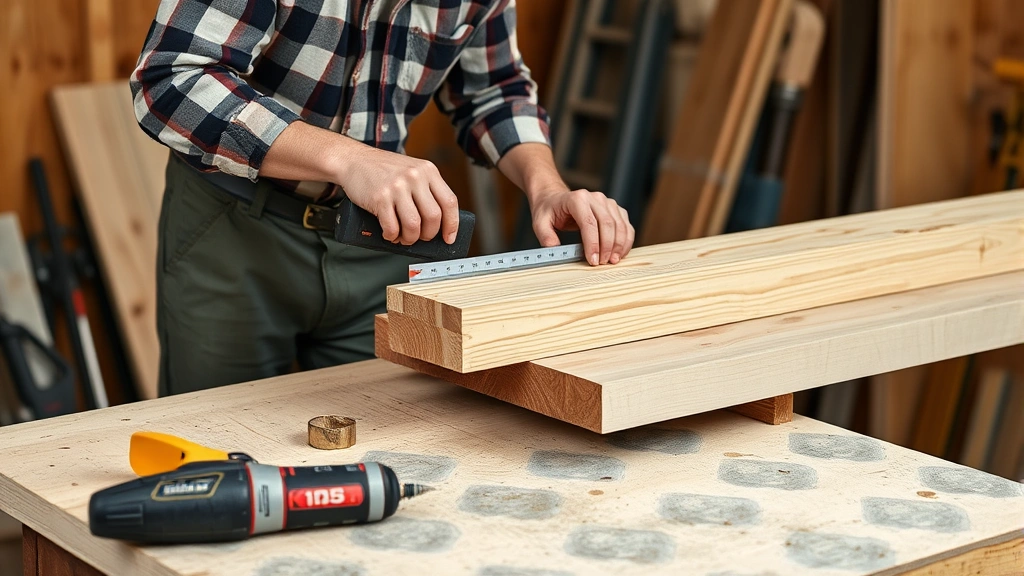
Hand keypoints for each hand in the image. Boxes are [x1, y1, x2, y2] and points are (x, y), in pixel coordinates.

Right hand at [332, 141, 458, 244]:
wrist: (353, 159)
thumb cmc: (382, 169)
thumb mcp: (412, 170)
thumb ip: (426, 189)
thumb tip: (438, 222)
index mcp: (428, 171)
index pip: (449, 202)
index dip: (452, 224)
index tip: (449, 238)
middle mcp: (415, 177)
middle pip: (433, 217)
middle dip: (428, 234)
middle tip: (421, 237)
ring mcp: (397, 187)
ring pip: (414, 225)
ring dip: (410, 238)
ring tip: (404, 238)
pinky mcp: (380, 197)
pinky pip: (392, 227)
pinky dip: (392, 236)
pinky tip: (390, 234)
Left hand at [529, 188, 634, 264]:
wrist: (554, 197)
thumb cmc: (548, 210)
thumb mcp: (540, 223)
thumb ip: (546, 237)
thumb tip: (554, 252)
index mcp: (577, 199)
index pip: (589, 223)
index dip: (593, 244)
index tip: (594, 261)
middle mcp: (595, 198)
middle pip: (608, 223)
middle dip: (608, 246)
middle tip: (603, 263)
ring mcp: (607, 202)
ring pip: (619, 224)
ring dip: (619, 245)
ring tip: (613, 261)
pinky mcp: (614, 208)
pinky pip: (625, 224)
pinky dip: (625, 240)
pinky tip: (620, 253)